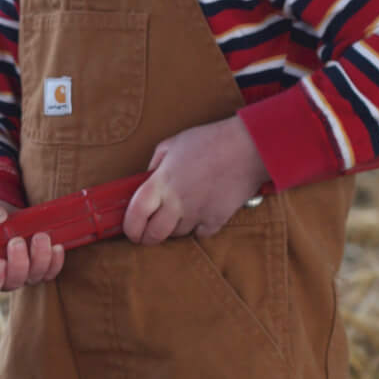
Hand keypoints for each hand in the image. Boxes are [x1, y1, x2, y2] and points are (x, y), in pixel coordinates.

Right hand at [0, 200, 64, 304]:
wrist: (3, 218)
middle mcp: (3, 280)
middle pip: (13, 282)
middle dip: (18, 263)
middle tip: (17, 241)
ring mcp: (23, 277)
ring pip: (34, 277)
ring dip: (39, 258)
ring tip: (40, 236)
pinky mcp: (40, 270)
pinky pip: (50, 272)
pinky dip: (55, 262)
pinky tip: (56, 246)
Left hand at [123, 115, 269, 244]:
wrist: (248, 148)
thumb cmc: (210, 141)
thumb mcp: (172, 144)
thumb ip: (155, 164)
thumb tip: (146, 180)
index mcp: (161, 182)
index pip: (135, 214)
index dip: (130, 227)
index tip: (132, 229)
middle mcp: (176, 201)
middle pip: (154, 234)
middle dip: (148, 237)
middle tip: (149, 232)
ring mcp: (197, 213)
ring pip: (177, 234)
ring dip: (175, 227)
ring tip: (181, 211)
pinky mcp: (216, 220)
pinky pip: (201, 233)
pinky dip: (199, 226)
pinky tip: (202, 210)